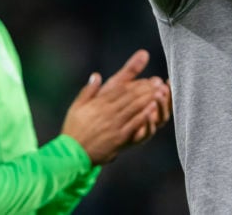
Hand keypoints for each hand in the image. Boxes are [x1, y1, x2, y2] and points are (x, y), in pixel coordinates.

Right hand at [61, 49, 169, 164]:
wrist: (71, 155)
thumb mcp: (76, 107)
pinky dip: (144, 116)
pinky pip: (133, 124)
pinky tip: (153, 109)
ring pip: (134, 108)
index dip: (137, 83)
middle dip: (146, 88)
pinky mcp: (118, 138)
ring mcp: (113, 125)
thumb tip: (96, 75)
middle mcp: (107, 112)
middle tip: (158, 83)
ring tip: (160, 92)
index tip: (148, 79)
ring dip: (148, 99)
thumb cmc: (74, 130)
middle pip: (130, 97)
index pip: (121, 89)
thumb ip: (88, 91)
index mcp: (98, 103)